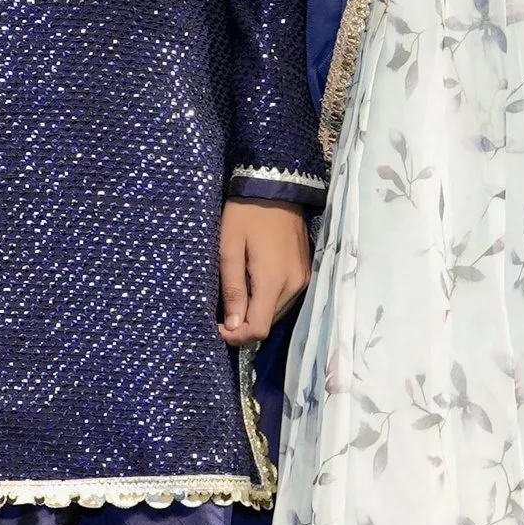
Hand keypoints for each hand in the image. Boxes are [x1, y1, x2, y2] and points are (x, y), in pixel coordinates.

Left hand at [219, 200, 311, 343]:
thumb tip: (234, 327)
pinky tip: (254, 284)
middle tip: (223, 309)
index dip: (236, 336)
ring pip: (277, 313)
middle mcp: (293, 286)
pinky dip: (268, 300)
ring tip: (238, 293)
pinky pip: (286, 299)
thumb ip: (233, 290)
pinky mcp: (305, 273)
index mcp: (273, 282)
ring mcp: (303, 279)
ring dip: (256, 312)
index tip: (218, 326)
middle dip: (244, 324)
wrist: (275, 188)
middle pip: (268, 323)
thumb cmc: (245, 215)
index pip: (258, 329)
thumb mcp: (229, 249)